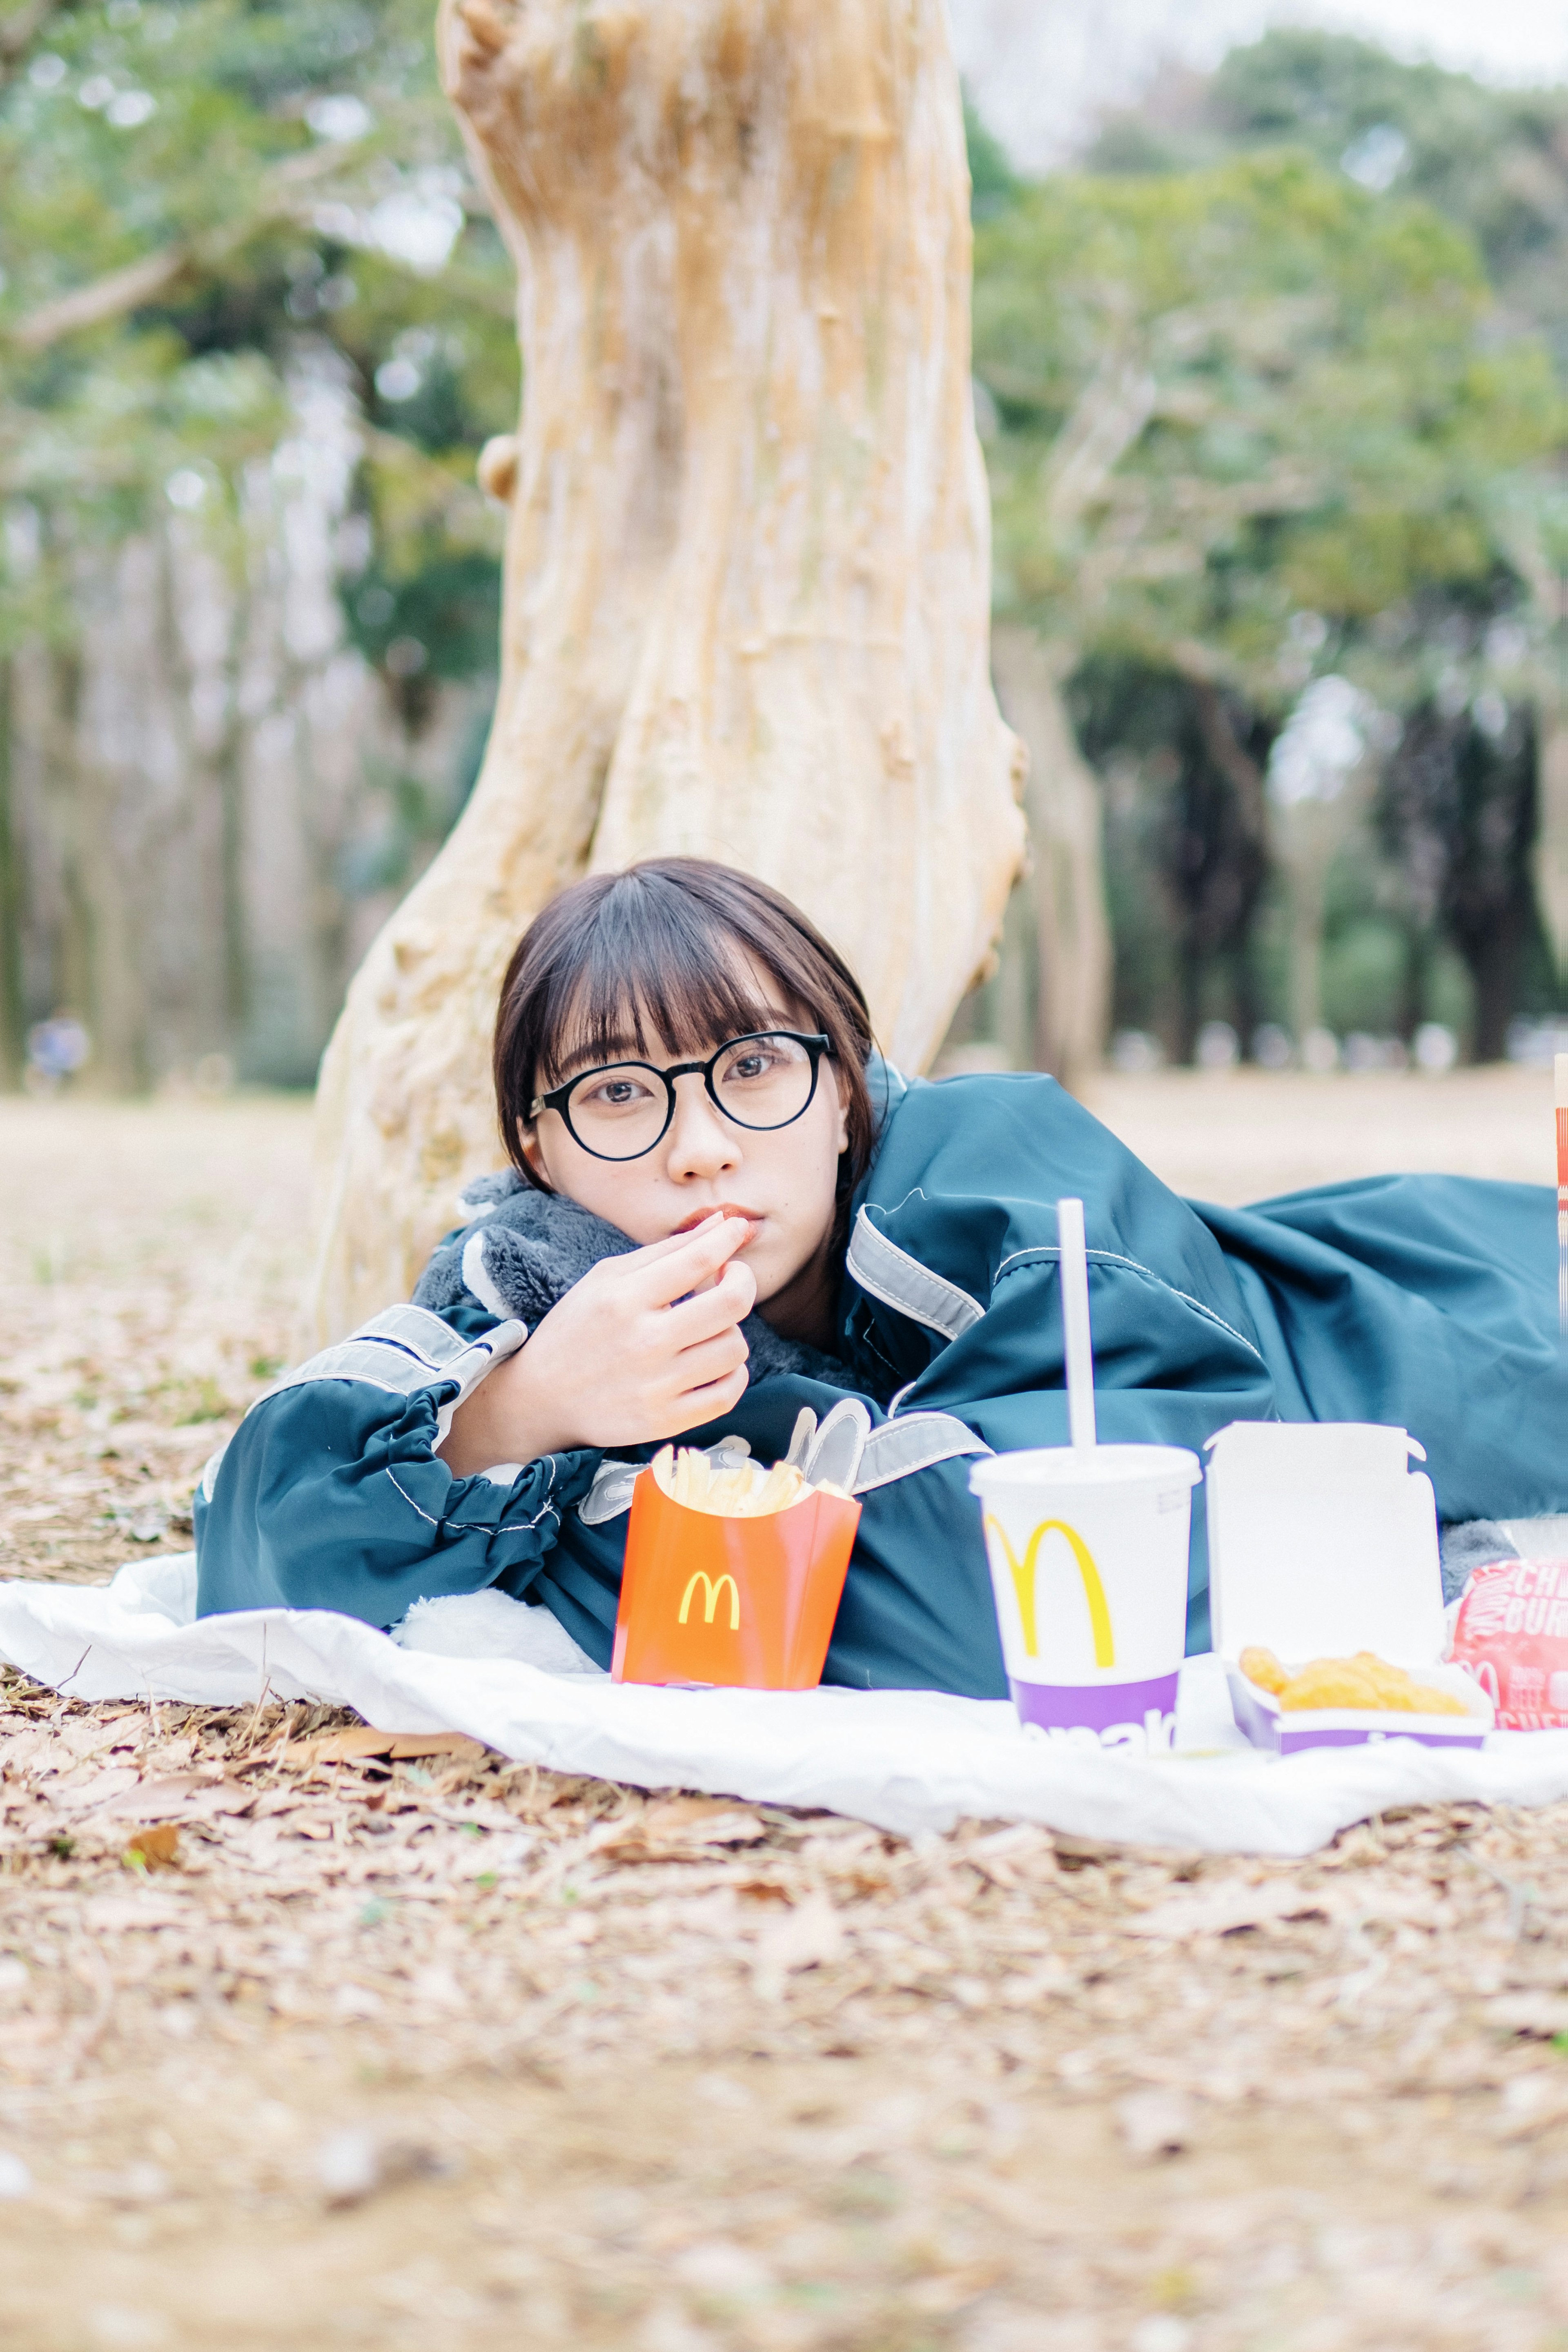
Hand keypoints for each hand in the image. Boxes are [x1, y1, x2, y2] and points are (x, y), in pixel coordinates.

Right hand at [436, 1213, 756, 1474]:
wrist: (541, 1398)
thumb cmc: (578, 1329)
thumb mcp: (608, 1278)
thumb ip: (668, 1250)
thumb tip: (722, 1223)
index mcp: (624, 1299)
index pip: (698, 1260)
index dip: (728, 1239)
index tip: (736, 1231)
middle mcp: (643, 1342)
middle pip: (731, 1304)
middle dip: (742, 1281)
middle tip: (731, 1279)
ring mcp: (656, 1386)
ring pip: (734, 1348)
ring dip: (731, 1330)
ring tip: (709, 1327)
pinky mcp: (664, 1421)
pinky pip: (728, 1394)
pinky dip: (732, 1374)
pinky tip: (715, 1363)